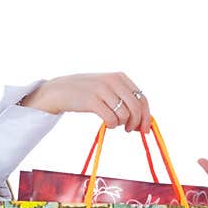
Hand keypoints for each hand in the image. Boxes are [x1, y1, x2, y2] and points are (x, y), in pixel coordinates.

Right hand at [20, 72, 149, 132]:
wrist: (60, 90)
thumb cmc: (87, 93)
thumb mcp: (108, 90)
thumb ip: (125, 100)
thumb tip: (143, 122)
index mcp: (120, 77)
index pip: (142, 98)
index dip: (146, 116)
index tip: (145, 130)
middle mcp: (113, 81)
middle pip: (136, 107)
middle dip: (136, 123)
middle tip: (129, 130)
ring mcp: (102, 90)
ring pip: (124, 114)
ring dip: (122, 124)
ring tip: (114, 124)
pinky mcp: (92, 100)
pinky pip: (111, 119)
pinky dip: (111, 125)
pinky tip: (106, 123)